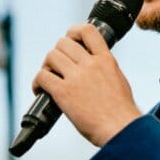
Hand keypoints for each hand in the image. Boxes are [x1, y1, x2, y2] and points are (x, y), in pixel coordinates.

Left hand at [31, 24, 140, 146]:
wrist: (120, 129)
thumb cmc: (121, 111)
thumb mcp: (118, 79)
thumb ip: (105, 67)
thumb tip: (95, 64)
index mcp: (106, 60)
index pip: (87, 30)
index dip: (73, 32)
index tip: (69, 40)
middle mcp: (91, 64)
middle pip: (63, 43)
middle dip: (57, 53)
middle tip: (56, 67)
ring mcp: (77, 77)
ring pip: (51, 57)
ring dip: (46, 67)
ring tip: (48, 79)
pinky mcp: (64, 92)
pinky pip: (42, 76)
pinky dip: (37, 83)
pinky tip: (40, 91)